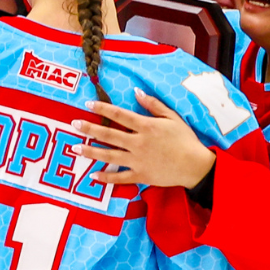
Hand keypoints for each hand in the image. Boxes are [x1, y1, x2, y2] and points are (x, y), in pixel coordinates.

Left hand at [71, 92, 216, 188]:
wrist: (195, 166)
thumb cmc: (185, 140)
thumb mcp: (172, 117)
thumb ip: (153, 105)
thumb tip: (136, 92)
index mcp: (146, 127)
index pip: (120, 115)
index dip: (103, 108)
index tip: (88, 104)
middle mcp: (138, 143)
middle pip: (109, 134)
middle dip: (89, 129)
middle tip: (74, 124)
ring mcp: (138, 161)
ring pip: (109, 156)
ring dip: (91, 152)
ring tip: (75, 149)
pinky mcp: (141, 175)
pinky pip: (120, 177)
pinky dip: (106, 177)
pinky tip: (93, 176)